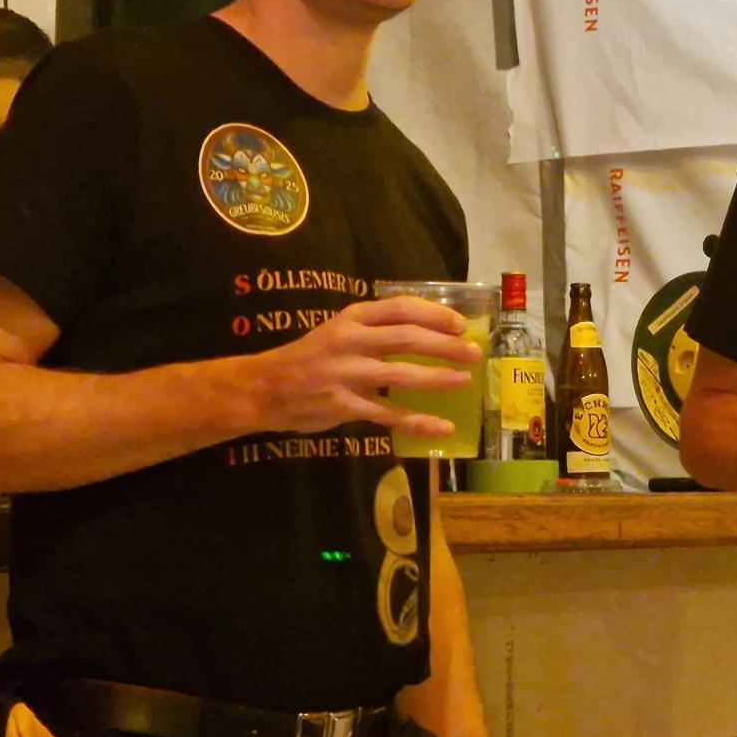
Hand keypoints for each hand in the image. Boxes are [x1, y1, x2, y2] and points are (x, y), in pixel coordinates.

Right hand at [236, 295, 482, 436]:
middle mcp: (349, 341)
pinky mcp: (343, 405)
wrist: (262, 388)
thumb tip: (425, 332)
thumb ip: (374, 330)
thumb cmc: (307, 357)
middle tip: (473, 353)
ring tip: (465, 381)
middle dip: (445, 346)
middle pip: (407, 338)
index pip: (400, 308)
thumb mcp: (338, 331)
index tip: (460, 325)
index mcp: (351, 318)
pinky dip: (418, 421)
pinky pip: (388, 415)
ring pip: (401, 375)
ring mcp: (346, 374)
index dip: (435, 314)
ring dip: (438, 378)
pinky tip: (442, 427)